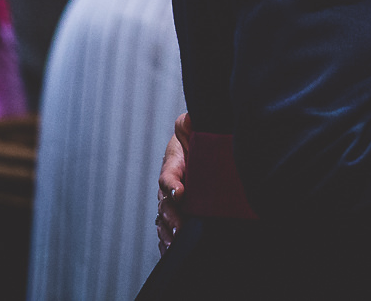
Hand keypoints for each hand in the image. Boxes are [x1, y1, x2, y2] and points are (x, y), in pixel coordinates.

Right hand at [156, 111, 190, 251]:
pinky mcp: (179, 215)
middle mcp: (170, 186)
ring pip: (164, 220)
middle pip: (164, 205)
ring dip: (168, 232)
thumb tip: (189, 119)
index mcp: (173, 164)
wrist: (206, 149)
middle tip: (179, 226)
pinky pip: (167, 231)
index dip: (172, 185)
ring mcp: (172, 203)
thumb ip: (188, 122)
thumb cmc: (197, 137)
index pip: (167, 176)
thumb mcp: (191, 125)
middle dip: (171, 217)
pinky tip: (170, 250)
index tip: (180, 193)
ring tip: (175, 241)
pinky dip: (167, 242)